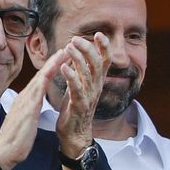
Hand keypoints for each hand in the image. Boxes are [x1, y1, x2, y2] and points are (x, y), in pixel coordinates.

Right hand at [0, 46, 72, 169]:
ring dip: (52, 65)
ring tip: (63, 54)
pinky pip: (38, 90)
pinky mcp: (27, 109)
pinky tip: (53, 71)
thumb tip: (33, 106)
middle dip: (53, 62)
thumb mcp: (25, 120)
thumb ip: (29, 110)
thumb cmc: (15, 140)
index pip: (40, 81)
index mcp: (25, 101)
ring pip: (40, 79)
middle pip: (40, 75)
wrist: (4, 152)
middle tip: (65, 49)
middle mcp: (24, 98)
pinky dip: (46, 78)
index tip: (61, 59)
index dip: (50, 69)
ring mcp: (25, 102)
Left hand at [53, 33, 110, 158]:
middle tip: (77, 39)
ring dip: (78, 59)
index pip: (105, 61)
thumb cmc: (75, 109)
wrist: (74, 135)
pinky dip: (71, 76)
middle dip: (89, 49)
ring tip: (69, 47)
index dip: (104, 47)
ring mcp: (89, 96)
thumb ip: (81, 70)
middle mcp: (96, 87)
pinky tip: (63, 66)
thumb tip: (77, 53)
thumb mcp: (80, 86)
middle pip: (98, 64)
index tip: (99, 34)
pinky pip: (77, 89)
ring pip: (88, 74)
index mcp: (97, 81)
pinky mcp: (79, 105)